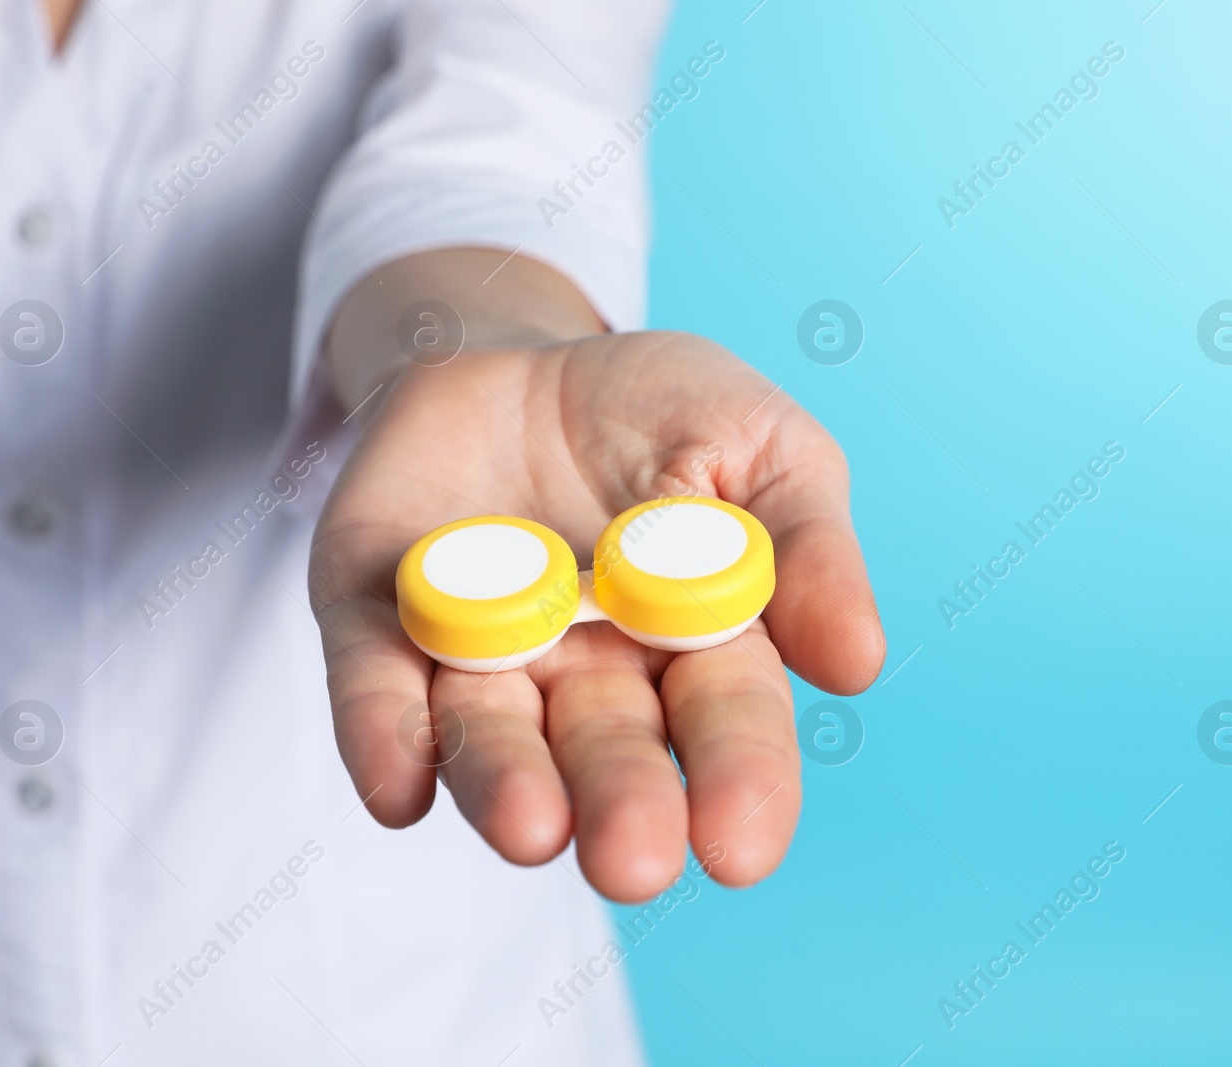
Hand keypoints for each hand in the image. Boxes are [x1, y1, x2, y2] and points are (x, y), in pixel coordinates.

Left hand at [308, 258, 883, 902]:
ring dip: (506, 787)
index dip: (739, 784)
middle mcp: (586, 676)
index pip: (727, 726)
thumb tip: (856, 660)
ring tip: (532, 829)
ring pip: (491, 738)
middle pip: (606, 753)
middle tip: (632, 861)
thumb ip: (807, 544)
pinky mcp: (380, 623)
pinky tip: (397, 787)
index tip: (740, 846)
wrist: (516, 350)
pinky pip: (375, 688)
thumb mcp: (762, 442)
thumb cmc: (661, 413)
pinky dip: (382, 737)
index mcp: (693, 648)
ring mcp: (480, 655)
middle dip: (622, 805)